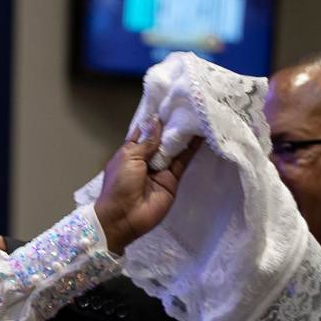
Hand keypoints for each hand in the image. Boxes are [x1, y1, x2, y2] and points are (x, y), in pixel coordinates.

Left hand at [92, 118, 201, 253]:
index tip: (167, 103)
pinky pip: (183, 162)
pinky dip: (191, 150)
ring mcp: (160, 169)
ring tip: (197, 115)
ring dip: (184, 134)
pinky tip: (201, 135)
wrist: (124, 217)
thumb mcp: (129, 158)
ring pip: (174, 148)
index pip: (144, 132)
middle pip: (161, 138)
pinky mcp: (172, 179)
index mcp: (130, 152)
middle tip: (187, 105)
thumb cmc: (119, 185)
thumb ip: (146, 141)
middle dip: (172, 124)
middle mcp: (146, 158)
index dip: (154, 120)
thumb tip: (156, 121)